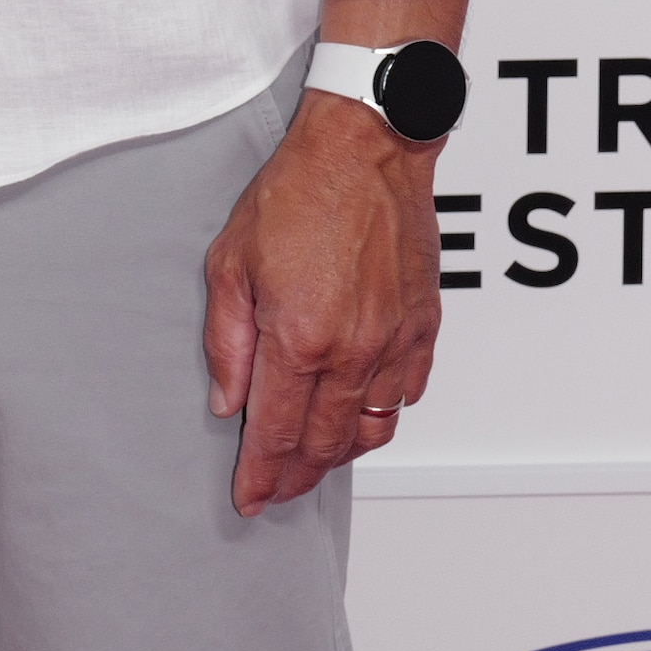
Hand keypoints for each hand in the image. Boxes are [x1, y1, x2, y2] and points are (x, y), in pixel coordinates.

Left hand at [201, 94, 442, 515]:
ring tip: (313, 462)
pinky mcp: (423, 329)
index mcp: (300, 339)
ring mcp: (395, 344)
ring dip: (341, 455)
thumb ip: (226, 342)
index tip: (249, 498)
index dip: (261, 474)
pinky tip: (360, 417)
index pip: (276, 432)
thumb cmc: (295, 196)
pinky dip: (381, 418)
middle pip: (326, 444)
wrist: (364, 153)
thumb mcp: (229, 264)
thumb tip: (227, 402)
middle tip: (276, 489)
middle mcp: (354, 352)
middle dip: (297, 476)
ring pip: (372, 431)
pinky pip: (405, 397)